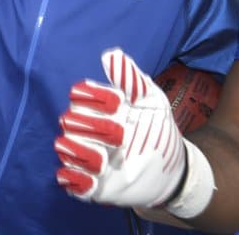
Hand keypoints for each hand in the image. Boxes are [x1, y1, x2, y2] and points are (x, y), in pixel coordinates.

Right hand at [55, 49, 185, 208]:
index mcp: (100, 107)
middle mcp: (88, 129)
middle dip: (92, 127)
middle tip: (120, 135)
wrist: (173, 170)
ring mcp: (86, 156)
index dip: (93, 97)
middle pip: (68, 120)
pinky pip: (67, 180)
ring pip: (65, 147)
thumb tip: (111, 54)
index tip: (117, 103)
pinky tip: (93, 179)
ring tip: (104, 161)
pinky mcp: (88, 184)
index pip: (79, 95)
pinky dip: (75, 178)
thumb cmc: (159, 130)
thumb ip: (132, 79)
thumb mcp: (153, 102)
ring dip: (82, 152)